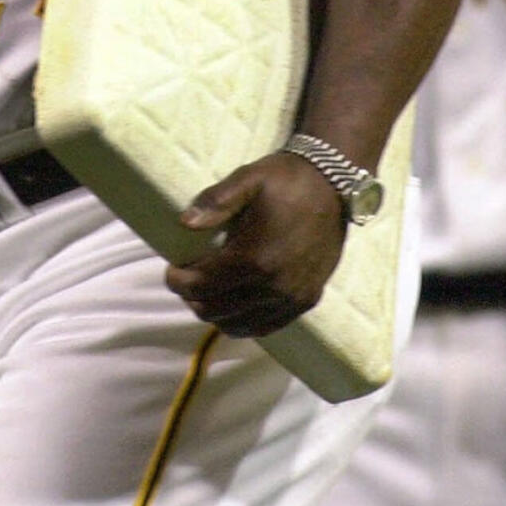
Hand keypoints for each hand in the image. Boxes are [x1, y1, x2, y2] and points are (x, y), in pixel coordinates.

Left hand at [164, 152, 346, 337]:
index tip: (171, 269)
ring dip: (216, 311)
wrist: (334, 184)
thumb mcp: (248, 179)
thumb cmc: (287, 179)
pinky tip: (236, 304)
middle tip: (187, 279)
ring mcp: (292, 298)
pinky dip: (243, 321)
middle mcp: (274, 286)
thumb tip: (185, 223)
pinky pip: (266, 327)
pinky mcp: (307, 300)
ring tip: (209, 291)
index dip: (178, 281)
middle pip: (215, 310)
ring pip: (238, 325)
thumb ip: (216, 202)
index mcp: (255, 257)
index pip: (202, 285)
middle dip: (193, 297)